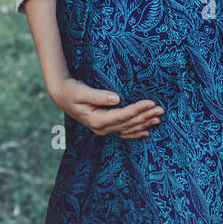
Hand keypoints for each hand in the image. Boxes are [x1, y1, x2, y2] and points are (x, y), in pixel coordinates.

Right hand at [48, 75, 163, 138]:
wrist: (61, 96)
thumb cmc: (71, 91)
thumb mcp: (82, 91)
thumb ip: (99, 96)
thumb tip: (116, 98)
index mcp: (97, 120)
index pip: (123, 116)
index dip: (138, 109)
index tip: (151, 102)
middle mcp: (102, 127)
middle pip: (128, 123)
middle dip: (145, 116)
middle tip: (161, 110)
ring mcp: (104, 129)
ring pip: (128, 129)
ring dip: (144, 124)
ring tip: (158, 118)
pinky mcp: (105, 126)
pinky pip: (123, 132)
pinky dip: (135, 132)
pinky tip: (146, 131)